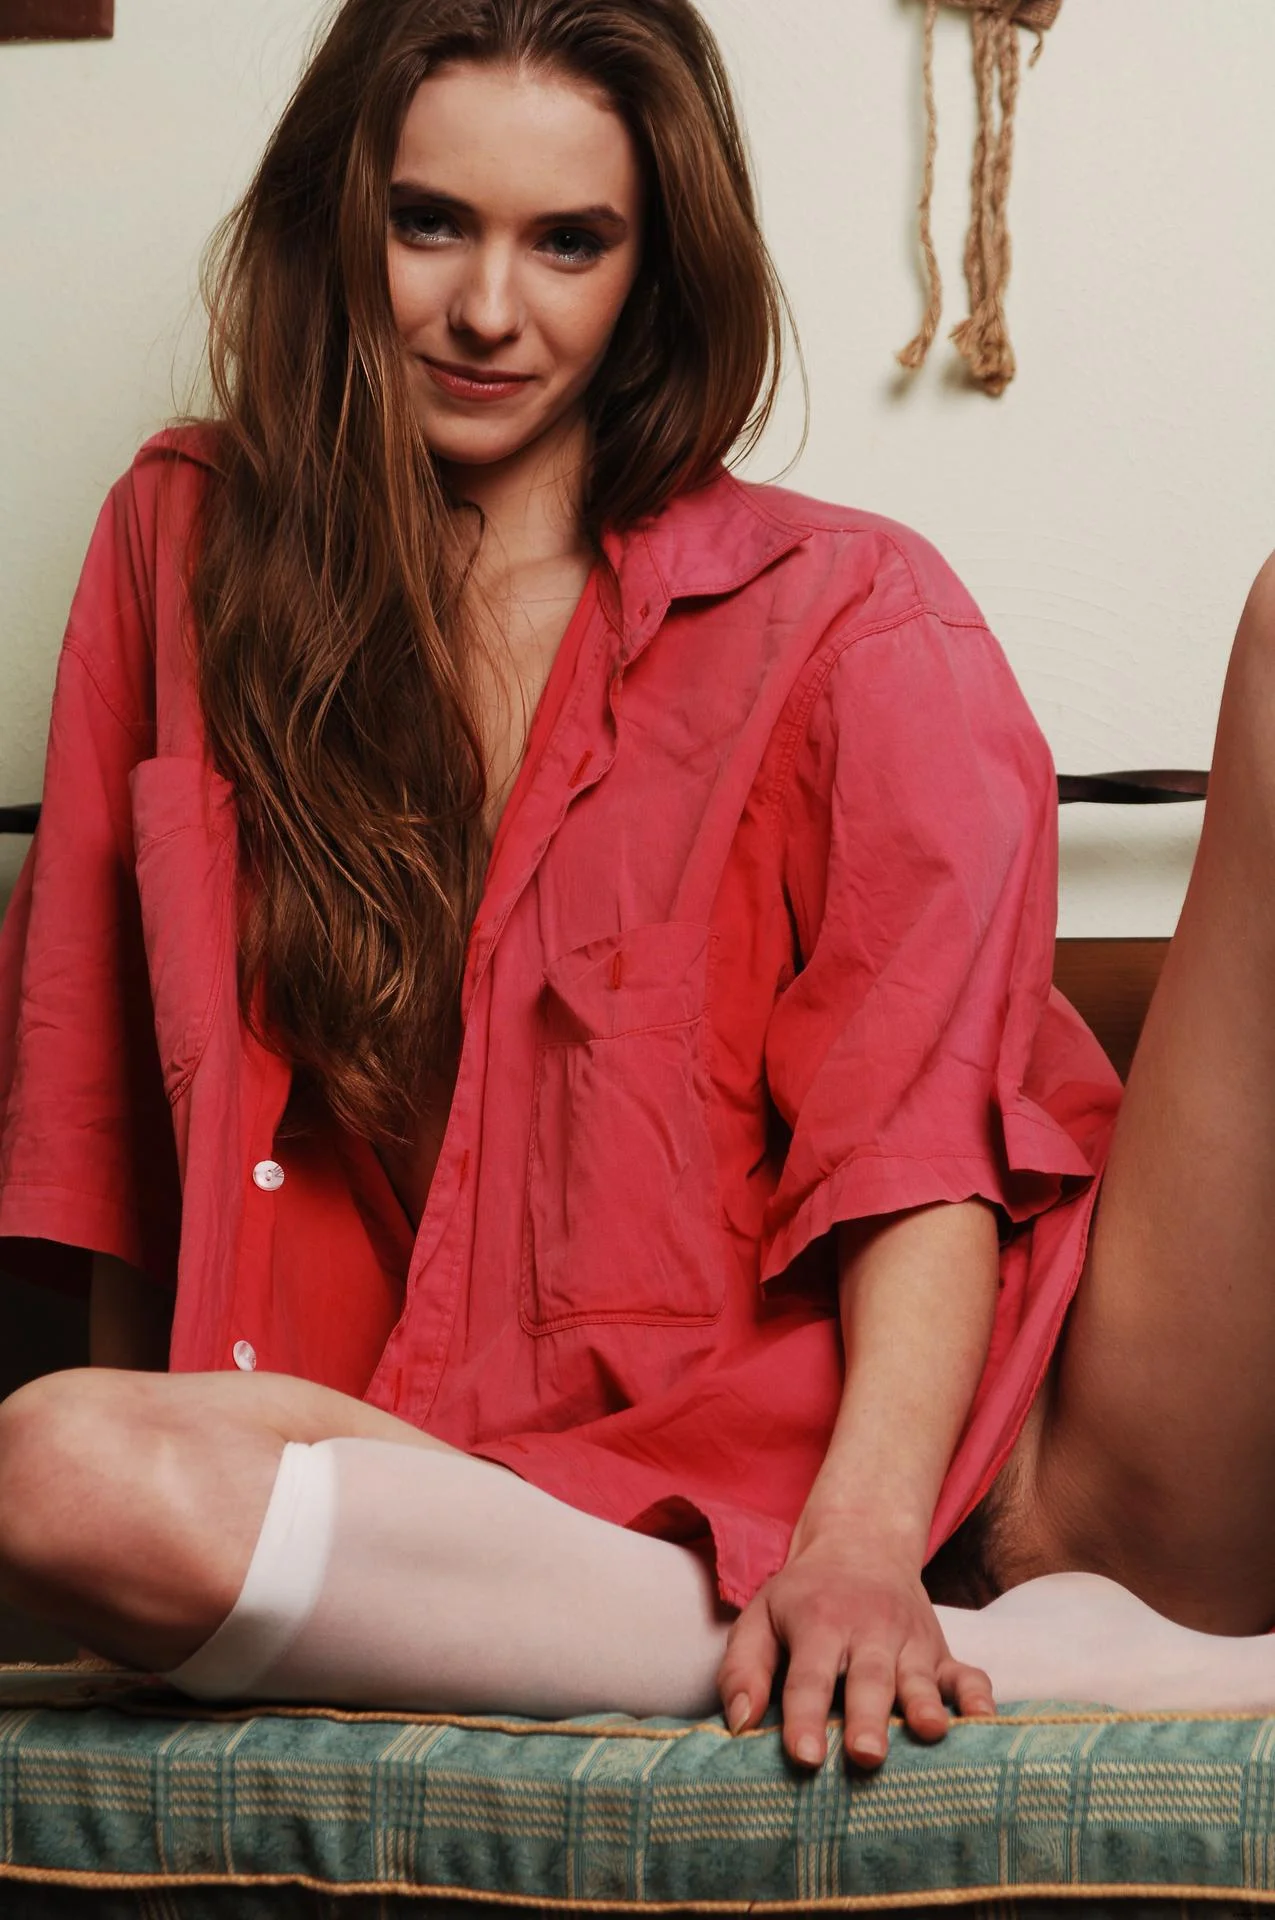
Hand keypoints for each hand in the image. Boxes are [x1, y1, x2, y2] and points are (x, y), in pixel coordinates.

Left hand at [716, 1523, 994, 1770]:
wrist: (862, 1543)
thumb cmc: (803, 1597)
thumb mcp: (760, 1617)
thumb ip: (743, 1669)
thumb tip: (741, 1725)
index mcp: (819, 1624)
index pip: (809, 1677)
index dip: (804, 1717)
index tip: (804, 1756)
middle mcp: (869, 1631)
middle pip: (868, 1680)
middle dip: (868, 1718)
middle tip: (866, 1755)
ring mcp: (911, 1642)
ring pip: (919, 1677)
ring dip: (925, 1706)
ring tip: (930, 1733)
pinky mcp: (942, 1652)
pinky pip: (967, 1672)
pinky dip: (978, 1695)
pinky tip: (986, 1720)